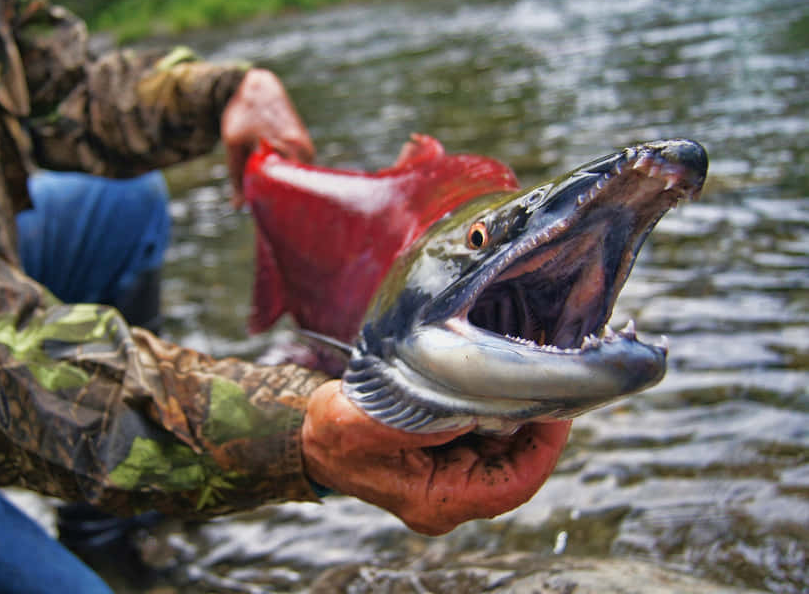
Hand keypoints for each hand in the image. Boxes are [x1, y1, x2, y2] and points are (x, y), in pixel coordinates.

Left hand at [221, 68, 314, 206]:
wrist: (256, 84)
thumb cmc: (243, 112)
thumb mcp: (234, 145)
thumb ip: (237, 177)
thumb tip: (238, 208)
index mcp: (290, 147)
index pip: (289, 187)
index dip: (278, 206)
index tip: (269, 221)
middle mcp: (304, 150)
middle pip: (296, 187)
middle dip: (281, 202)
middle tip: (267, 219)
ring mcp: (307, 149)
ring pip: (296, 180)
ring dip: (282, 190)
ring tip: (270, 205)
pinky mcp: (304, 149)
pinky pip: (295, 171)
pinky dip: (285, 180)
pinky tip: (273, 188)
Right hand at [302, 381, 571, 535]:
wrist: (315, 438)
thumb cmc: (333, 435)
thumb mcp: (359, 424)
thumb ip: (413, 420)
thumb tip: (470, 408)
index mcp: (437, 501)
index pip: (513, 483)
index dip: (544, 446)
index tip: (557, 405)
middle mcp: (453, 496)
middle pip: (519, 465)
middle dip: (538, 423)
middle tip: (548, 376)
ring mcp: (456, 478)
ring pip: (510, 449)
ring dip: (522, 413)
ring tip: (528, 371)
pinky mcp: (454, 457)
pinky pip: (493, 436)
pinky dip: (503, 409)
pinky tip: (502, 380)